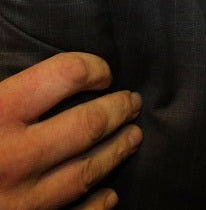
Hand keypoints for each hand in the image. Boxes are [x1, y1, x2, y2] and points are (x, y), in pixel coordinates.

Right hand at [0, 52, 142, 209]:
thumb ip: (7, 92)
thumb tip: (48, 76)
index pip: (64, 75)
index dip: (92, 68)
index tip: (102, 73)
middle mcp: (11, 156)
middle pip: (89, 124)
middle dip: (119, 109)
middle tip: (132, 102)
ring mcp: (20, 199)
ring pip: (86, 172)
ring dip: (116, 151)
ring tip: (133, 136)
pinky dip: (95, 204)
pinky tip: (109, 195)